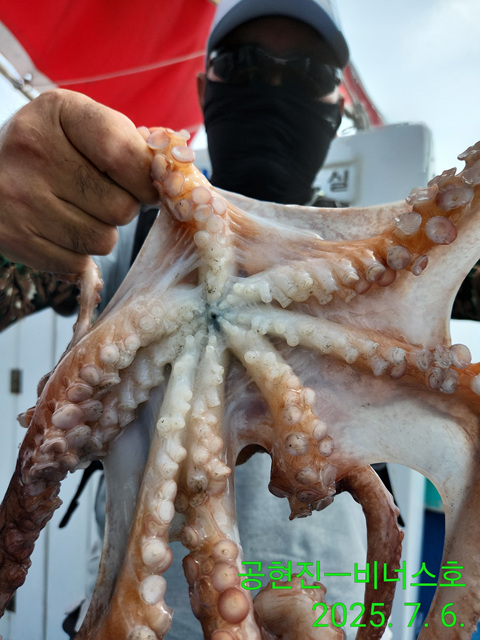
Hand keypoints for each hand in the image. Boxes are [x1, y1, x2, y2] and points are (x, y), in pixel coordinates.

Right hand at [0, 89, 157, 273]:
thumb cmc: (52, 149)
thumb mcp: (82, 126)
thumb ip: (128, 145)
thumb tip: (173, 178)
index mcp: (58, 113)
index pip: (126, 155)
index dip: (148, 180)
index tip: (149, 185)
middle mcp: (33, 152)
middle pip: (121, 207)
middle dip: (123, 207)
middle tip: (100, 196)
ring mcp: (19, 198)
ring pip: (104, 241)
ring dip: (102, 233)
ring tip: (78, 212)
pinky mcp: (13, 237)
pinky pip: (78, 262)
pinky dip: (78, 253)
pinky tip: (60, 230)